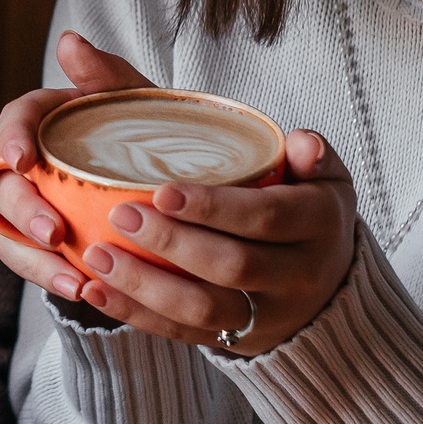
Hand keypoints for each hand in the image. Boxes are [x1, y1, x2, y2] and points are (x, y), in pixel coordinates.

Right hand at [0, 31, 155, 296]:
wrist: (176, 189)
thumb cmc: (152, 135)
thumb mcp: (138, 103)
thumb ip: (106, 74)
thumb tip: (69, 40)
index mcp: (48, 121)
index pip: (15, 119)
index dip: (11, 136)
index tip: (25, 159)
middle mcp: (31, 165)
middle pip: (4, 185)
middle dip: (24, 210)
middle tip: (54, 232)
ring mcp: (34, 207)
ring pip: (9, 233)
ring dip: (34, 258)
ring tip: (72, 278)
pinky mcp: (45, 245)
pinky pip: (34, 264)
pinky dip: (52, 278)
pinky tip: (82, 290)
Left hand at [0, 34, 358, 356]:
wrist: (327, 273)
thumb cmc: (292, 191)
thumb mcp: (278, 149)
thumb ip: (224, 116)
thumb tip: (169, 81)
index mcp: (320, 218)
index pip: (266, 215)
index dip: (214, 206)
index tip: (159, 190)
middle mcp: (302, 272)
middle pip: (233, 265)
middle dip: (173, 244)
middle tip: (118, 217)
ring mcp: (270, 314)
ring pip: (206, 311)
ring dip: (146, 286)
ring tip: (95, 256)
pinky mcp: (239, 341)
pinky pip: (185, 336)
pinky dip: (138, 314)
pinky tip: (95, 291)